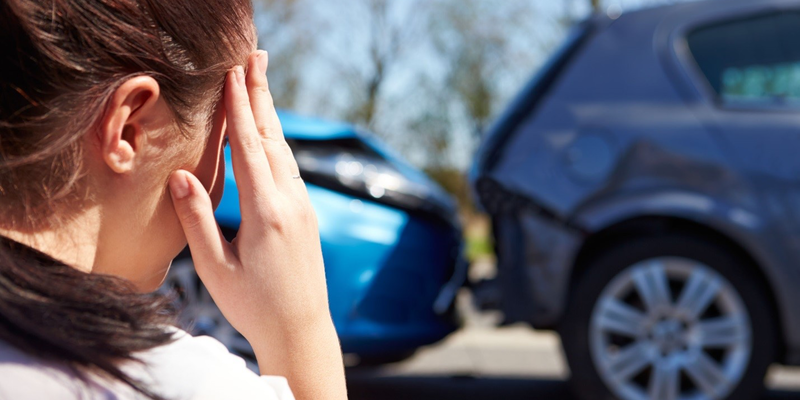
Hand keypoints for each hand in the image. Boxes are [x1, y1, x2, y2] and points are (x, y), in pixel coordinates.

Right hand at [168, 51, 346, 398]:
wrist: (301, 329)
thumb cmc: (253, 305)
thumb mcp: (215, 268)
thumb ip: (198, 219)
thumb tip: (180, 174)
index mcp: (266, 213)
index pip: (250, 148)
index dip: (240, 108)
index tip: (233, 73)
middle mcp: (291, 203)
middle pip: (273, 138)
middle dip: (261, 95)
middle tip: (256, 57)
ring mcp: (303, 207)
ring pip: (285, 151)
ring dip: (270, 115)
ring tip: (260, 82)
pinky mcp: (306, 215)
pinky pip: (290, 168)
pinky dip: (276, 142)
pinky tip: (270, 133)